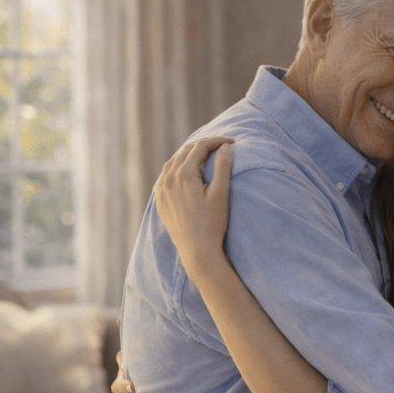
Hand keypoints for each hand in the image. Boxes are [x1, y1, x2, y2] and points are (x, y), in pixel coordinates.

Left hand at [155, 136, 235, 281]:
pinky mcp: (160, 201)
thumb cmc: (212, 223)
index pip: (199, 147)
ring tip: (205, 154)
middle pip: (185, 151)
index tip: (233, 142)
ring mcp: (161, 190)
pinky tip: (186, 171)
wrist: (197, 251)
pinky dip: (177, 168)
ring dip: (189, 154)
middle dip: (204, 145)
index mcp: (183, 174)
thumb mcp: (221, 193)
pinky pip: (166, 176)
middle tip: (221, 145)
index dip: (217, 141)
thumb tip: (225, 147)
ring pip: (173, 162)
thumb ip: (222, 167)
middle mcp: (168, 179)